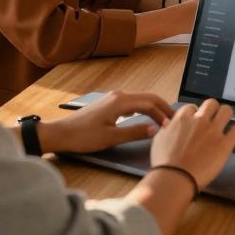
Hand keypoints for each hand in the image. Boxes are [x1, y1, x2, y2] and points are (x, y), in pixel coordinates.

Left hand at [38, 91, 173, 153]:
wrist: (60, 134)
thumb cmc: (83, 137)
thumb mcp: (111, 138)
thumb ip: (135, 132)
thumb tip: (155, 129)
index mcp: (121, 101)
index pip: (150, 103)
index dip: (164, 113)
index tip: (173, 125)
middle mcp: (118, 96)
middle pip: (147, 98)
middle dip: (162, 108)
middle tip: (175, 120)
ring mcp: (112, 99)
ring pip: (140, 100)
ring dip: (153, 109)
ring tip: (163, 120)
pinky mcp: (108, 104)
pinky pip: (131, 104)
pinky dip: (143, 110)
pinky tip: (146, 118)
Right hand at [150, 98, 234, 188]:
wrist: (174, 178)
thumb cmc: (165, 163)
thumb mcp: (159, 140)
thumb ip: (168, 128)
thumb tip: (170, 125)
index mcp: (182, 118)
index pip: (192, 107)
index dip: (195, 113)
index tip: (196, 120)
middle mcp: (199, 121)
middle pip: (211, 103)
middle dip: (212, 110)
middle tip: (212, 119)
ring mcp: (213, 131)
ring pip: (227, 110)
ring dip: (226, 115)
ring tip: (225, 123)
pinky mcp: (225, 144)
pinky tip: (234, 135)